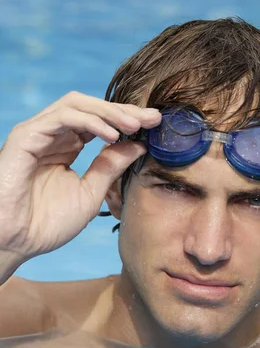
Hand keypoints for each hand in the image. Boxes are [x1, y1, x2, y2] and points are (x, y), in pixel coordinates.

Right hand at [0, 92, 160, 278]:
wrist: (16, 242)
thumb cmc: (47, 223)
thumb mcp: (90, 192)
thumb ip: (111, 167)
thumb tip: (139, 146)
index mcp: (66, 147)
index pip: (99, 122)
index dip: (126, 120)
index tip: (154, 124)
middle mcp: (52, 136)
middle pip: (90, 107)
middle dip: (123, 111)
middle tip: (151, 118)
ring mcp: (38, 133)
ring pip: (76, 104)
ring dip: (109, 112)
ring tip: (134, 125)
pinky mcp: (26, 136)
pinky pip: (62, 118)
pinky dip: (89, 122)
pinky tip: (111, 135)